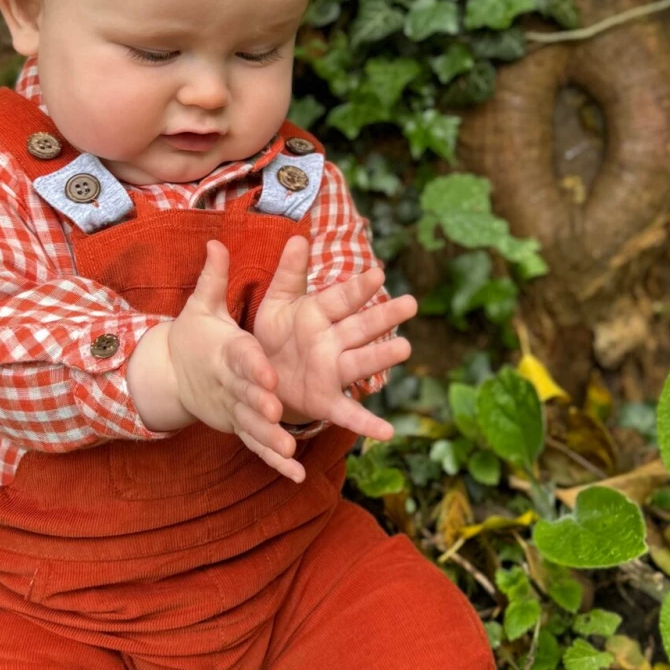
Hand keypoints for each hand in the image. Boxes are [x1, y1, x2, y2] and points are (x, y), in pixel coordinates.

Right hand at [126, 241, 307, 482]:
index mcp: (227, 351)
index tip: (268, 372)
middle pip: (247, 395)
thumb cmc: (195, 336)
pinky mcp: (236, 426)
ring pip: (251, 426)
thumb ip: (214, 278)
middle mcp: (229, 384)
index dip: (253, 367)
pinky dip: (274, 462)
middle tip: (277, 411)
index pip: (241, 358)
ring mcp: (232, 409)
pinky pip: (256, 446)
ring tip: (288, 451)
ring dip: (268, 439)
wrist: (170, 373)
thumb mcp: (201, 306)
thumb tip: (215, 242)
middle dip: (261, 404)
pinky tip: (296, 474)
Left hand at [252, 235, 416, 441]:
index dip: (358, 287)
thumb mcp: (276, 302)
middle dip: (383, 316)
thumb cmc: (273, 335)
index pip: (342, 297)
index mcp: (319, 314)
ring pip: (361, 362)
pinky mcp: (326, 400)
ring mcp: (333, 372)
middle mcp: (333, 341)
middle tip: (410, 303)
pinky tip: (389, 433)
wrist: (259, 376)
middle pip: (361, 327)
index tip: (376, 273)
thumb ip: (288, 273)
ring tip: (405, 348)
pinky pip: (349, 413)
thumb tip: (298, 236)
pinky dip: (368, 424)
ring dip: (382, 357)